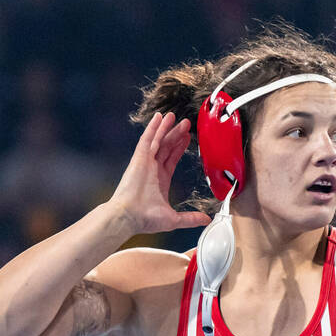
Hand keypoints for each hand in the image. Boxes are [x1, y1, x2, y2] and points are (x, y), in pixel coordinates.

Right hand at [108, 111, 212, 233]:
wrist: (129, 216)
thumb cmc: (146, 219)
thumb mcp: (174, 219)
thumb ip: (190, 218)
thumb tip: (206, 220)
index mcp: (161, 180)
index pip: (172, 159)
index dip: (180, 148)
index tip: (187, 139)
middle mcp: (153, 169)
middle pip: (167, 146)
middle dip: (176, 135)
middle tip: (185, 124)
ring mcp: (146, 162)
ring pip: (158, 140)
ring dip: (166, 127)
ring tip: (174, 116)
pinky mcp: (139, 158)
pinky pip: (147, 139)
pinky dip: (153, 128)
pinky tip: (159, 117)